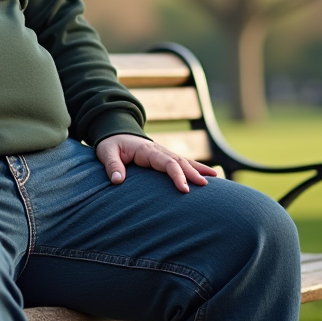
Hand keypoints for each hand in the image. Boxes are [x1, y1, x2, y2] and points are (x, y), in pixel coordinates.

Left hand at [95, 134, 216, 192]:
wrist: (114, 132)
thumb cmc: (111, 144)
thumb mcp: (106, 152)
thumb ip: (112, 165)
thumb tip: (117, 181)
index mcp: (147, 150)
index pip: (167, 162)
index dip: (177, 175)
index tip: (184, 189)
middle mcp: (158, 150)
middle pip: (179, 162)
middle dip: (193, 173)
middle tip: (204, 186)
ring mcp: (163, 153)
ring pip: (184, 161)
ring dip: (199, 169)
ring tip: (215, 179)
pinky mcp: (164, 157)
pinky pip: (182, 162)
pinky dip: (196, 167)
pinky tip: (209, 174)